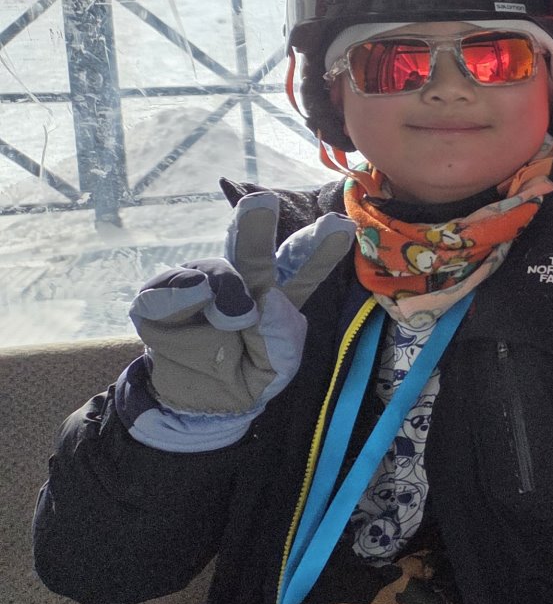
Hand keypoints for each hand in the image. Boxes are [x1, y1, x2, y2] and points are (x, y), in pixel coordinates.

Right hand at [128, 192, 354, 415]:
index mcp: (276, 293)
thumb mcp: (275, 368)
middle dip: (257, 224)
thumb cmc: (245, 373)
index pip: (301, 267)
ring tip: (234, 319)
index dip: (319, 248)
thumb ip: (281, 340)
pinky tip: (193, 297)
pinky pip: (165, 291)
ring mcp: (198, 287)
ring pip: (212, 270)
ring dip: (224, 288)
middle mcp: (239, 281)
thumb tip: (263, 302)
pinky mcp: (158, 302)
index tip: (342, 226)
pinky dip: (178, 294)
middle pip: (252, 251)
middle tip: (262, 202)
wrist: (197, 401)